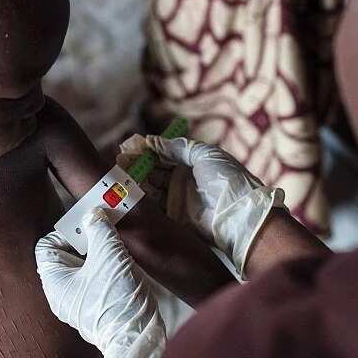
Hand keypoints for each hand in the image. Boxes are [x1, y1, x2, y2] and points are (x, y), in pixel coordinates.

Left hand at [35, 209, 166, 357]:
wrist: (137, 339)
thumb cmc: (115, 298)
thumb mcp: (108, 255)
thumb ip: (99, 229)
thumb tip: (93, 214)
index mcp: (53, 281)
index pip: (46, 245)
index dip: (65, 231)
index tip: (87, 225)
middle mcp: (60, 294)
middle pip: (65, 255)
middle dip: (85, 240)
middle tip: (104, 231)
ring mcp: (77, 303)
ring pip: (82, 268)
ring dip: (97, 254)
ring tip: (115, 245)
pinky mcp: (94, 309)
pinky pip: (93, 281)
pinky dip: (104, 269)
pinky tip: (120, 264)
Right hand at [120, 135, 283, 278]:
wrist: (238, 216)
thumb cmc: (227, 180)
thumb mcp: (205, 155)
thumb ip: (178, 147)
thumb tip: (152, 140)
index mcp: (192, 163)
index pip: (163, 154)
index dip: (146, 150)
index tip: (128, 147)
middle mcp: (183, 180)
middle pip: (154, 170)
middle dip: (137, 164)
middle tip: (118, 159)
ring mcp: (177, 199)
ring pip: (150, 187)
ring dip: (135, 179)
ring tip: (118, 171)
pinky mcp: (173, 218)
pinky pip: (152, 205)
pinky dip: (140, 198)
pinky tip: (127, 189)